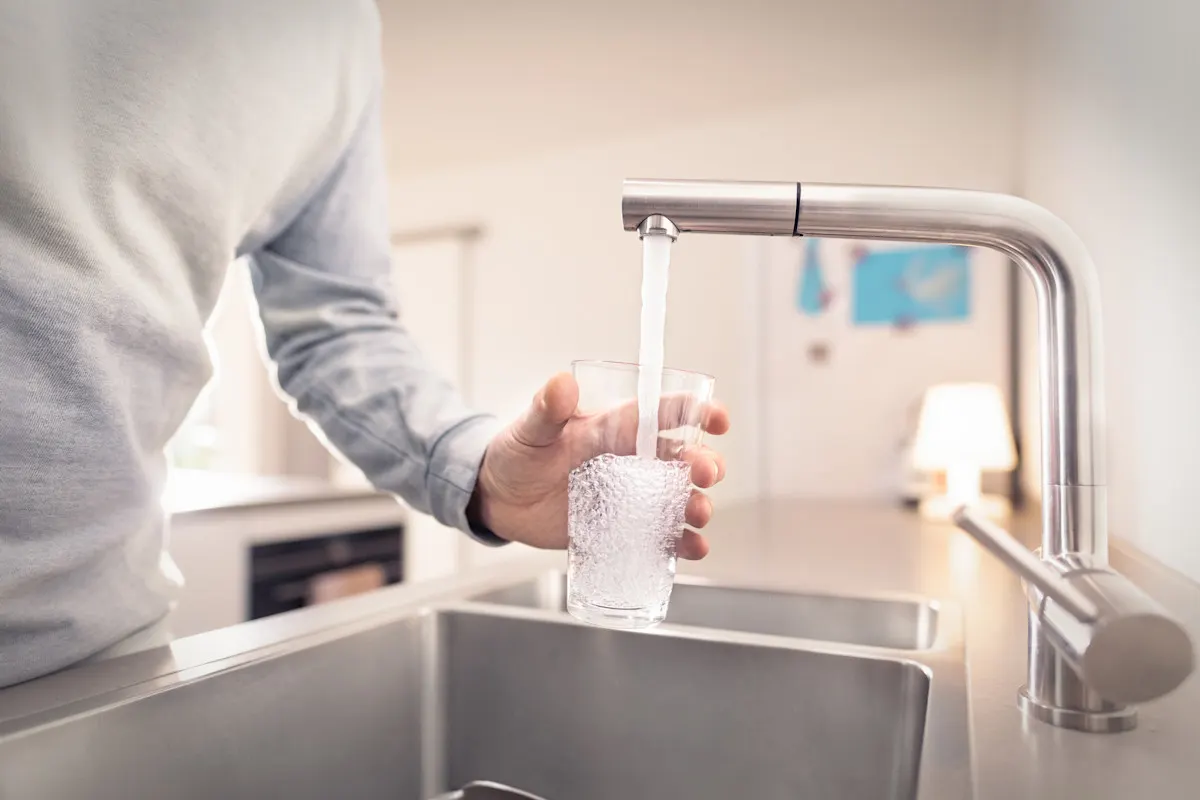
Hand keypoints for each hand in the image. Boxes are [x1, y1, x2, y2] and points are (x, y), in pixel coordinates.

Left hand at [469, 372, 729, 559]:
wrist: (500, 500)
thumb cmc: (517, 454)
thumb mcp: (530, 430)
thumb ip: (547, 409)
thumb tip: (561, 383)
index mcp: (618, 428)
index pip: (664, 413)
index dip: (697, 412)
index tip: (719, 418)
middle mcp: (633, 461)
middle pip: (683, 459)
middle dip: (704, 464)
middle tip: (707, 473)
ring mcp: (632, 498)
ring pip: (679, 499)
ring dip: (697, 504)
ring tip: (699, 514)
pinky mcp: (624, 530)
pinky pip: (662, 536)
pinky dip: (682, 542)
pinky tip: (693, 547)